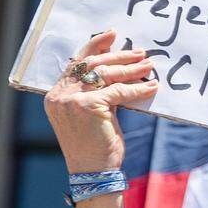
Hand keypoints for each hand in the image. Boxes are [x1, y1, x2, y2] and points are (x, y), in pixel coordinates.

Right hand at [43, 29, 158, 172]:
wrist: (92, 172)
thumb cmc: (94, 146)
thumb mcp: (89, 114)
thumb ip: (94, 93)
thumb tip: (117, 70)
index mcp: (56, 95)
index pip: (75, 63)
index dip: (94, 46)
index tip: (112, 35)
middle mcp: (60, 95)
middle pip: (91, 64)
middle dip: (117, 56)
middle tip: (139, 52)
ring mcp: (72, 100)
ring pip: (105, 74)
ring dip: (130, 68)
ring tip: (148, 65)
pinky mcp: (89, 106)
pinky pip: (119, 91)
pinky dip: (137, 88)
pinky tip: (151, 86)